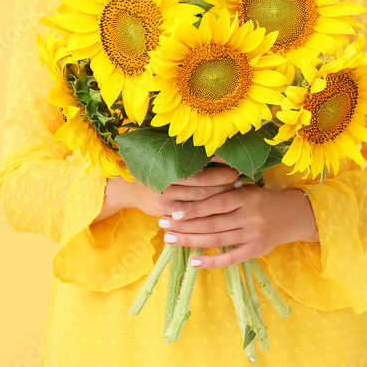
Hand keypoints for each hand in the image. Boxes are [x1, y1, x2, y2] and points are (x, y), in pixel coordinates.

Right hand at [95, 165, 241, 222]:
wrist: (127, 189)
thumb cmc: (152, 170)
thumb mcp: (165, 160)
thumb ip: (186, 159)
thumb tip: (217, 152)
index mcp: (168, 166)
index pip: (199, 169)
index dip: (218, 168)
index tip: (234, 165)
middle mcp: (166, 183)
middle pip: (202, 185)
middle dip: (222, 182)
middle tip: (239, 178)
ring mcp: (165, 199)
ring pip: (198, 200)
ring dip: (218, 196)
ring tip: (235, 191)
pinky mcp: (165, 212)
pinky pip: (190, 213)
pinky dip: (206, 210)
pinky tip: (220, 208)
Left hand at [158, 185, 319, 268]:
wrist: (294, 215)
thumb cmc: (263, 200)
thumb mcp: (248, 190)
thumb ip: (225, 192)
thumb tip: (192, 192)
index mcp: (247, 197)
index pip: (216, 204)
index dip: (194, 209)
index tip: (173, 212)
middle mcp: (250, 216)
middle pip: (212, 224)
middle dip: (185, 226)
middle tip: (163, 226)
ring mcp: (254, 234)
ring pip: (217, 240)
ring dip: (191, 241)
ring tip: (170, 240)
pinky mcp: (256, 250)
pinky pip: (230, 259)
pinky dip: (211, 262)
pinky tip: (193, 261)